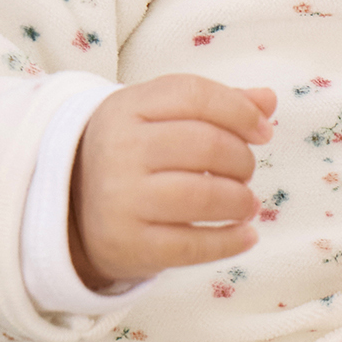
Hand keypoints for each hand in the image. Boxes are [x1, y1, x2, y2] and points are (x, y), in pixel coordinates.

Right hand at [70, 76, 275, 290]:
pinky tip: (245, 234)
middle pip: (205, 145)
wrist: (74, 207)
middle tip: (245, 172)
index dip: (239, 111)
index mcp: (126, 107)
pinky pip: (193, 245)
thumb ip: (215, 105)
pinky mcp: (130, 244)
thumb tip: (267, 99)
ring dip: (240, 200)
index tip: (263, 131)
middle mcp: (119, 149)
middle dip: (242, 160)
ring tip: (245, 203)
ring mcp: (121, 199)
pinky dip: (230, 241)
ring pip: (204, 195)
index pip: (194, 95)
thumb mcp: (159, 117)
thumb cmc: (132, 155)